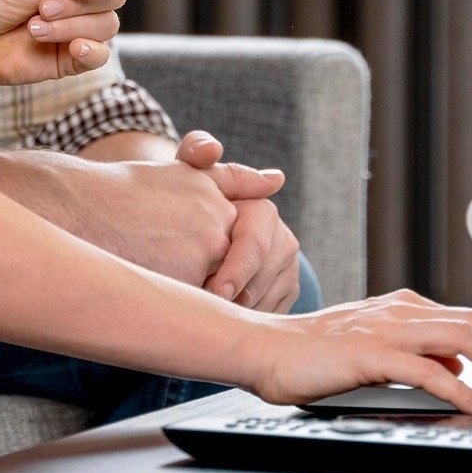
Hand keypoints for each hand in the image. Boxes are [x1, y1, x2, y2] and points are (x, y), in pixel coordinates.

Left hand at [177, 132, 300, 311]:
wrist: (191, 231)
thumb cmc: (184, 202)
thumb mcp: (185, 173)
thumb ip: (194, 153)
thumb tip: (213, 148)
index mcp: (262, 211)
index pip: (254, 243)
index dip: (234, 269)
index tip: (213, 291)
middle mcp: (283, 239)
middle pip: (263, 278)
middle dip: (236, 298)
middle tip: (209, 313)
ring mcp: (287, 269)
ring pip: (268, 301)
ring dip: (240, 313)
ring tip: (210, 319)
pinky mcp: (285, 294)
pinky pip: (270, 316)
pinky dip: (247, 322)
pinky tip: (223, 324)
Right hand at [240, 292, 471, 410]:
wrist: (261, 347)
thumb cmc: (310, 355)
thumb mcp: (375, 353)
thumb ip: (417, 358)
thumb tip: (458, 373)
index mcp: (404, 309)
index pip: (471, 318)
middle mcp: (400, 312)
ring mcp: (385, 329)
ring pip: (462, 337)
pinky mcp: (368, 353)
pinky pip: (424, 369)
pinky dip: (457, 389)